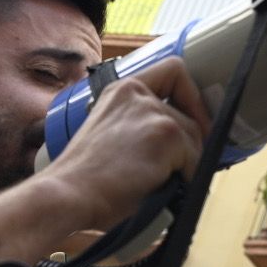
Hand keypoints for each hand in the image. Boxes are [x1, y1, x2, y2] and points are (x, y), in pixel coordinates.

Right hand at [41, 56, 211, 230]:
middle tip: (178, 167)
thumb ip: (136, 124)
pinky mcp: (166, 134)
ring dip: (185, 164)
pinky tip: (161, 188)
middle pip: (190, 114)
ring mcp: (153, 112)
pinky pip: (197, 159)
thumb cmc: (83, 178)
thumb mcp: (108, 133)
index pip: (173, 71)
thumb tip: (174, 142)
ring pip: (196, 137)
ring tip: (159, 182)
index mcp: (121, 90)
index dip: (190, 95)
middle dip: (189, 144)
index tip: (192, 118)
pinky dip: (186, 178)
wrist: (69, 194)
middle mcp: (138, 93)